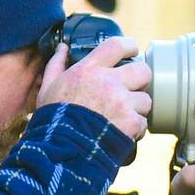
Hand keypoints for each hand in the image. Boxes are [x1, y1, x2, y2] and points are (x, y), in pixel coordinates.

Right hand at [35, 36, 150, 141]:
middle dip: (141, 79)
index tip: (132, 50)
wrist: (61, 149)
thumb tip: (62, 48)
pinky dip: (135, 129)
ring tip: (123, 116)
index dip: (129, 45)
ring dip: (137, 108)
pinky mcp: (130, 122)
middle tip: (132, 88)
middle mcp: (109, 82)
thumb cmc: (54, 118)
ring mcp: (122, 102)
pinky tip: (122, 132)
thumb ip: (56, 64)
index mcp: (89, 69)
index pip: (117, 45)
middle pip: (142, 70)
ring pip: (145, 99)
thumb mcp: (48, 87)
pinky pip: (143, 122)